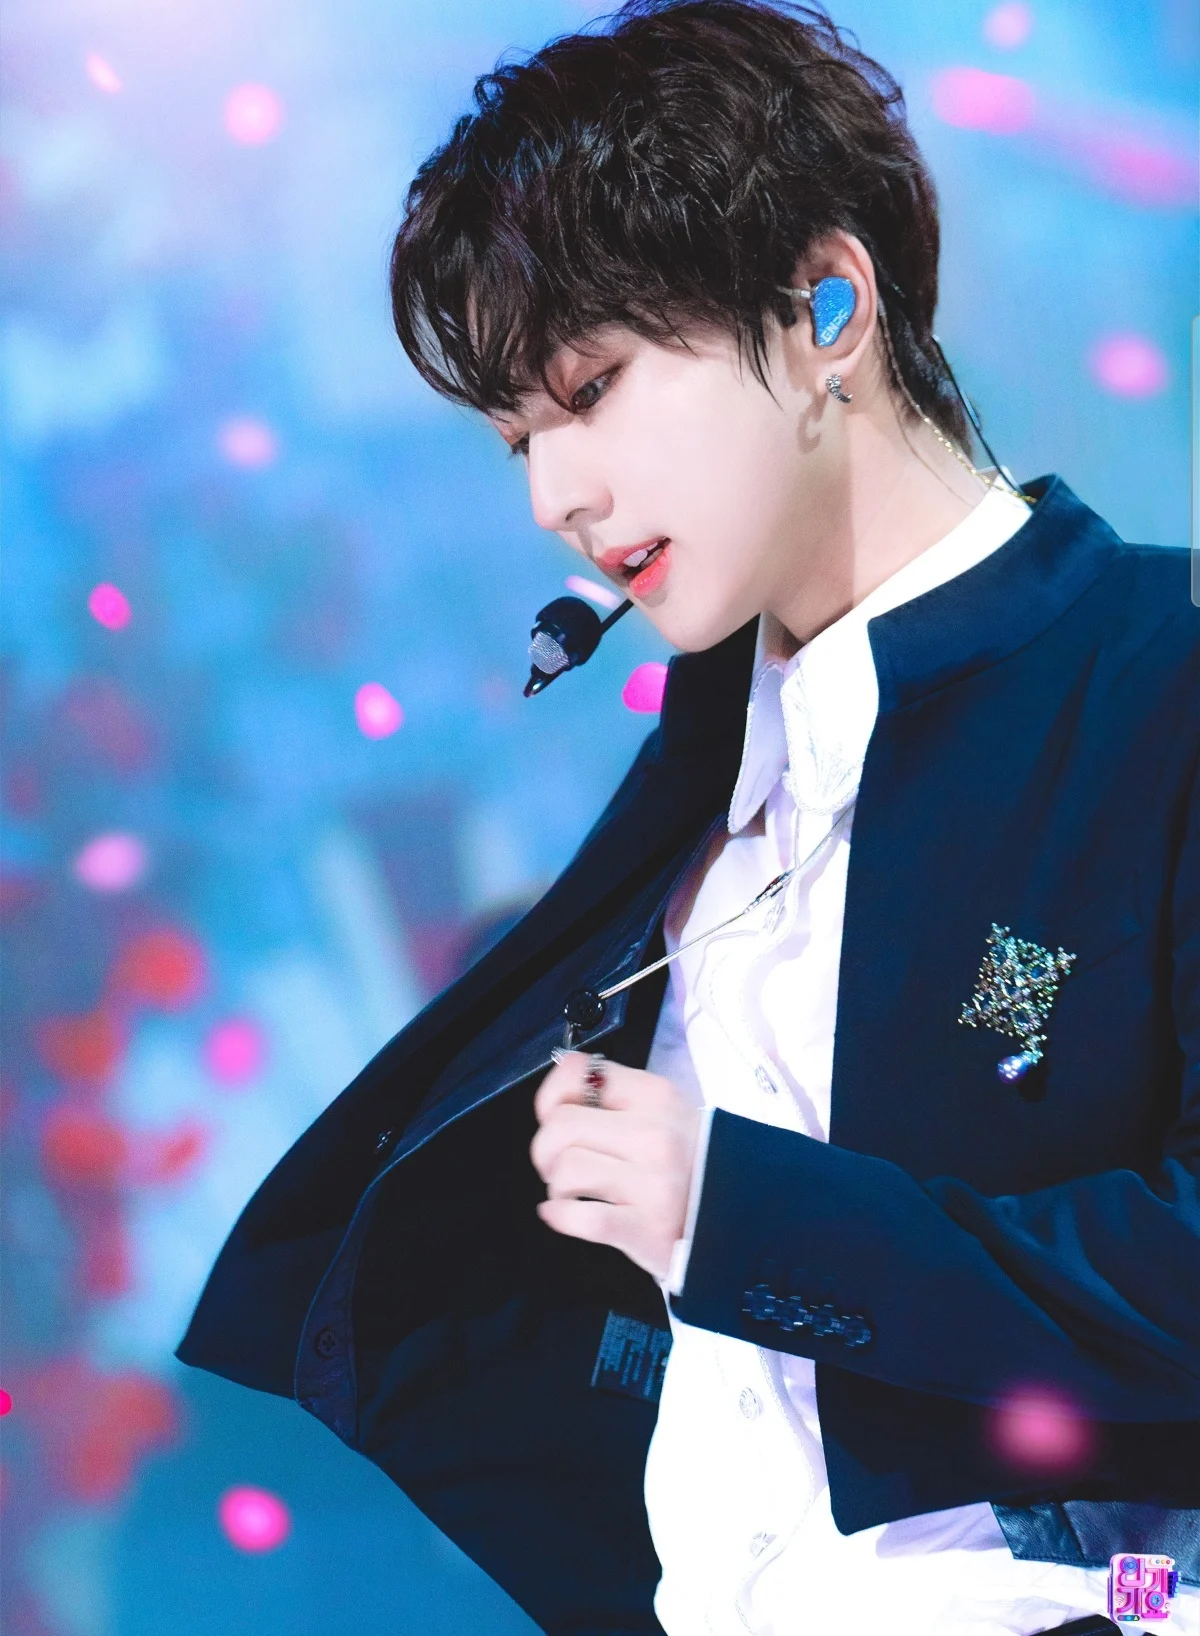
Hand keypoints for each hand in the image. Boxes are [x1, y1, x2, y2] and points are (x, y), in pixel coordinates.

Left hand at [530, 1051, 700, 1281]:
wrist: (744, 1218)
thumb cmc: (692, 1163)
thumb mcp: (665, 1114)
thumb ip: (617, 1099)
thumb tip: (555, 1099)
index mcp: (656, 1097)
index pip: (579, 1074)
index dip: (551, 1097)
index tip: (553, 1116)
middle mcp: (655, 1135)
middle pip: (561, 1126)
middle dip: (546, 1150)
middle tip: (558, 1164)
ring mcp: (653, 1183)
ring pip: (566, 1170)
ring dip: (557, 1186)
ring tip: (573, 1192)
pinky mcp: (647, 1228)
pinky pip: (581, 1218)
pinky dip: (561, 1217)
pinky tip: (565, 1214)